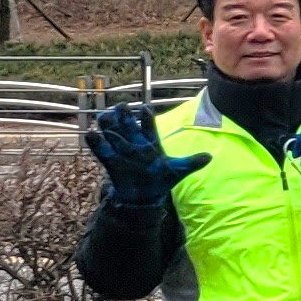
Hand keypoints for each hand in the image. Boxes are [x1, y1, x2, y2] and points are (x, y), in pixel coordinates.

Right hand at [85, 103, 203, 201]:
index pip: (149, 127)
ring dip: (108, 126)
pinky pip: (102, 151)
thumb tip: (209, 157)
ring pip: (114, 134)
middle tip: (120, 106)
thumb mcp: (177, 170)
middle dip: (124, 117)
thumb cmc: (161, 178)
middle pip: (128, 127)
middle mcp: (135, 143)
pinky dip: (97, 143)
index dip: (146, 119)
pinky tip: (90, 134)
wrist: (145, 194)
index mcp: (152, 142)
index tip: (144, 109)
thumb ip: (191, 163)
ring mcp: (122, 151)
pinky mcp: (111, 161)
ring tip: (103, 115)